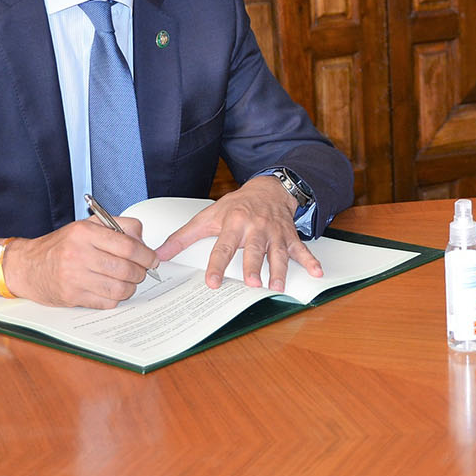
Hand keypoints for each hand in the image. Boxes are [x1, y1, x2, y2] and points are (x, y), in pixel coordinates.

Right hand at [0, 217, 158, 307]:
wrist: (26, 266)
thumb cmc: (60, 246)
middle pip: (126, 269)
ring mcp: (74, 277)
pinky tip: (111, 290)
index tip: (152, 259)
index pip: (128, 246)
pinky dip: (115, 298)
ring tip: (128, 282)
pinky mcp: (72, 296)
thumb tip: (143, 241)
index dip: (147, 255)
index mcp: (84, 232)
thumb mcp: (86, 226)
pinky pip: (107, 302)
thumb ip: (118, 227)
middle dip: (141, 273)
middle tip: (141, 271)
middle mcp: (78, 254)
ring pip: (119, 288)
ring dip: (130, 287)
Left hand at [153, 176, 321, 292]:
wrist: (268, 189)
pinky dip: (311, 261)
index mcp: (234, 223)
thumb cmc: (237, 206)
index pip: (223, 247)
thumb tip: (159, 254)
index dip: (218, 265)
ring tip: (277, 286)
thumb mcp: (208, 216)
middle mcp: (256, 227)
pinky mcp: (289, 236)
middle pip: (255, 249)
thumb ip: (184, 237)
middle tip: (252, 283)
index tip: (213, 282)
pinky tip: (317, 273)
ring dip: (279, 270)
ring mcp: (275, 232)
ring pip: (278, 253)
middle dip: (254, 266)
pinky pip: (301, 249)